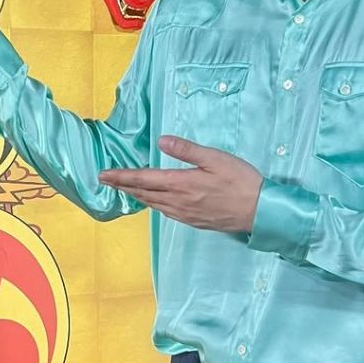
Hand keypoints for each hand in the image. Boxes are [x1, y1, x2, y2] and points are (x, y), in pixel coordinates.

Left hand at [99, 136, 262, 232]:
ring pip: (153, 204)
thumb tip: (161, 141)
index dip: (121, 176)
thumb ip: (187, 149)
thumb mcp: (215, 158)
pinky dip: (152, 204)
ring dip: (136, 195)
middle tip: (104, 180)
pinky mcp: (193, 221)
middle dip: (122, 186)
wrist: (260, 212)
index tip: (103, 174)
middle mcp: (178, 202)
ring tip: (124, 188)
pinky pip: (165, 212)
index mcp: (181, 184)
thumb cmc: (241, 181)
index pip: (143, 179)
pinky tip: (152, 201)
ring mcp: (185, 214)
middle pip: (143, 193)